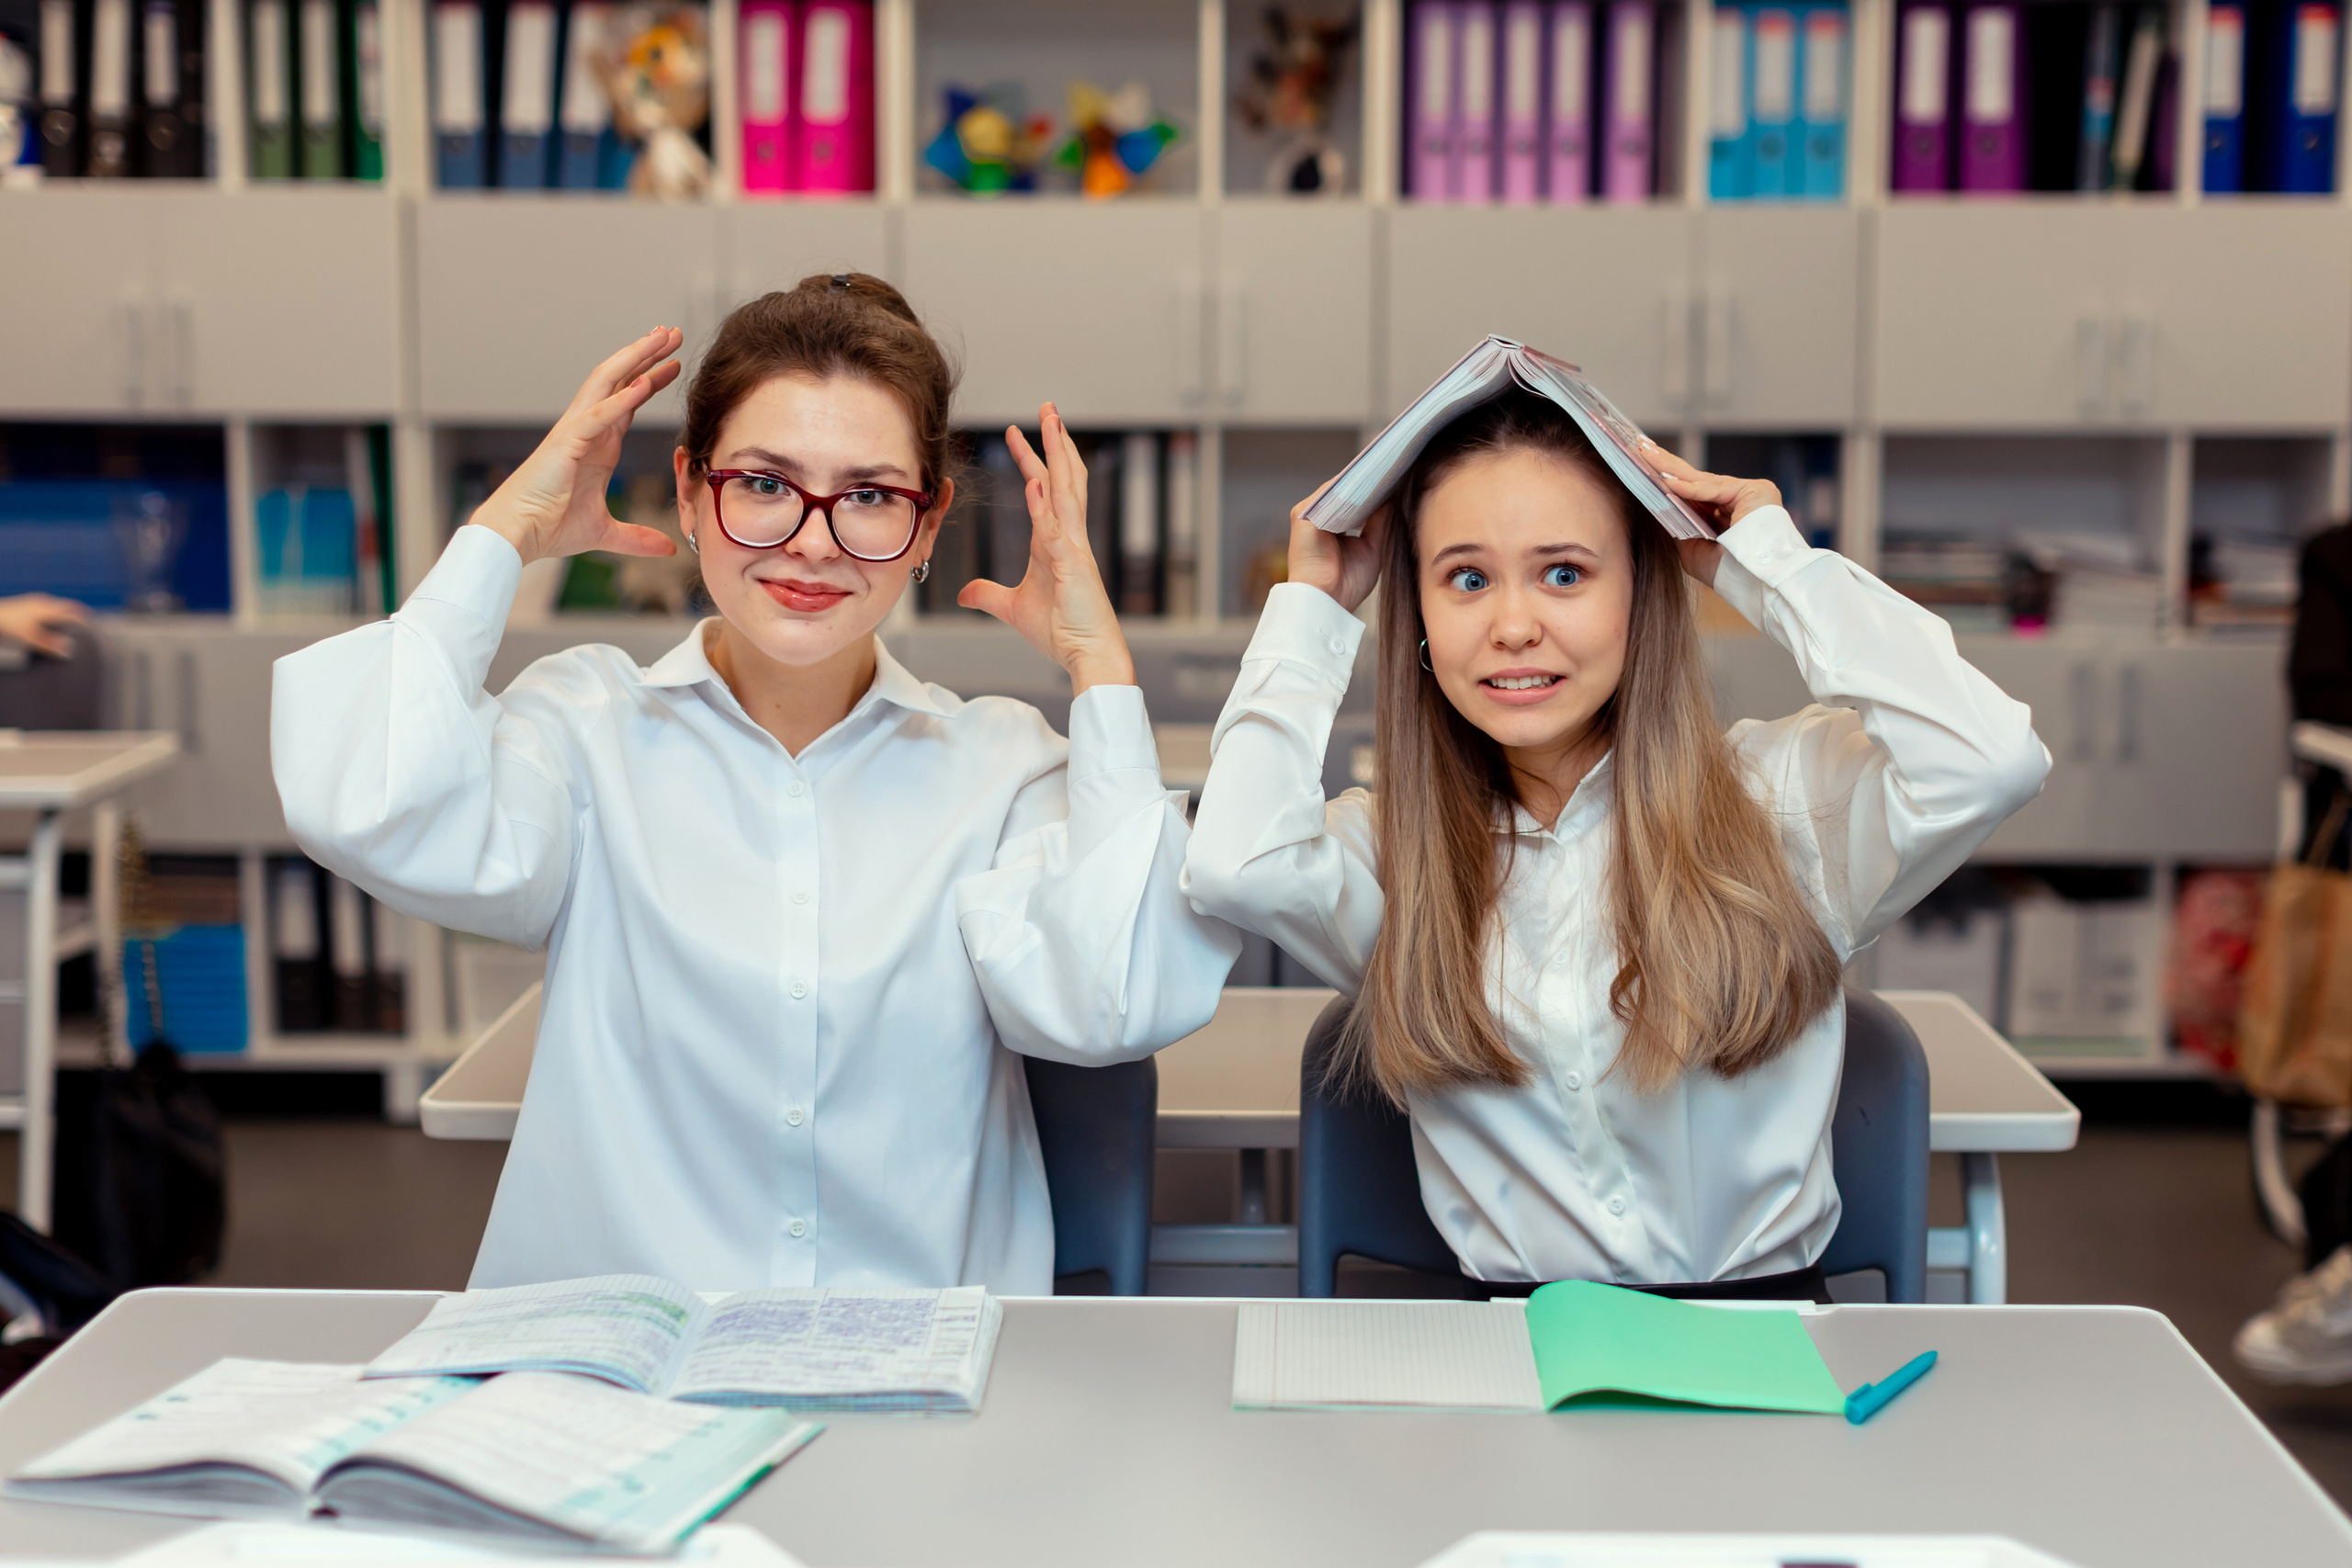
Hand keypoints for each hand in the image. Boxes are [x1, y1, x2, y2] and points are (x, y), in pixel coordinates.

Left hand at [0, 593, 90, 656]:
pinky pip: (44, 606)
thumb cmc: (8, 626)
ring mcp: (32, 601)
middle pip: (65, 606)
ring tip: (68, 621)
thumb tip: (70, 652)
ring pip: (54, 605)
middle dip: (76, 612)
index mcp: (48, 609)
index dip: (84, 619)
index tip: (92, 626)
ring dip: (63, 612)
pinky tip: (45, 620)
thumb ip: (49, 644)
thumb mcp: (29, 638)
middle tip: (85, 620)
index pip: (72, 613)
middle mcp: (42, 602)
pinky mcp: (24, 603)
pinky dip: (51, 613)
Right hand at [470, 329, 685, 565]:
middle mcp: (587, 430)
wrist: (516, 536)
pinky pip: (597, 416)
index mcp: (598, 444)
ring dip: (635, 359)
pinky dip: (620, 400)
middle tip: (673, 332)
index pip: (627, 401)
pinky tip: (643, 383)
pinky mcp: (565, 443)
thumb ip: (637, 537)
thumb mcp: (606, 532)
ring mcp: (575, 432)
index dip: (650, 380)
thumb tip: (668, 547)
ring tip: (661, 338)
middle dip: (646, 355)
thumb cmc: (549, 529)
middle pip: (619, 381)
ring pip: (607, 383)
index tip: (674, 363)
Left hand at [958, 404, 1135, 695]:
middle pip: (1063, 479)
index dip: (1034, 460)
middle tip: (1048, 408)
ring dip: (1058, 456)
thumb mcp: (1013, 608)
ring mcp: (1074, 549)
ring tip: (1052, 423)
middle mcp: (1068, 538)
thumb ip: (988, 595)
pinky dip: (1045, 507)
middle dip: (1055, 442)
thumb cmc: (1061, 631)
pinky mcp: (1073, 567)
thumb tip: (965, 593)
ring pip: (1067, 492)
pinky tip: (1035, 483)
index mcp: (1055, 542)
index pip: (1046, 490)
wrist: (1087, 655)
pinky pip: (1056, 531)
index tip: (1019, 433)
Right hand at [1285, 482, 1385, 613]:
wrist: (1326, 602)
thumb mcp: (1372, 547)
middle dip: (1368, 482)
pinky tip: (1370, 482)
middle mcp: (1318, 517)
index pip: (1353, 500)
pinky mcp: (1303, 514)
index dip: (1373, 490)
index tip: (1397, 478)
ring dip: (1360, 481)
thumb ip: (1380, 521)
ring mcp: (1308, 514)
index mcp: (1331, 526)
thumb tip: (1393, 496)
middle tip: (1396, 469)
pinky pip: (1329, 493)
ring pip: (1338, 489)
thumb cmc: (1347, 584)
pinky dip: (1349, 486)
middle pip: (1345, 491)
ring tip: (1387, 472)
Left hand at [1642, 439, 1782, 586]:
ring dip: (1670, 468)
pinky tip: (1667, 481)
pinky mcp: (1753, 490)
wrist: (1756, 584)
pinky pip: (1714, 489)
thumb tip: (1657, 505)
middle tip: (1640, 446)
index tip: (1642, 464)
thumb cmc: (1727, 572)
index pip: (1690, 492)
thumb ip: (1679, 526)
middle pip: (1693, 479)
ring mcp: (1746, 492)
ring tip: (1645, 454)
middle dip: (1665, 464)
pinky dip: (1689, 487)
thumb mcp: (1692, 549)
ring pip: (1701, 479)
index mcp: (1722, 514)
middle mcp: (1735, 500)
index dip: (1666, 478)